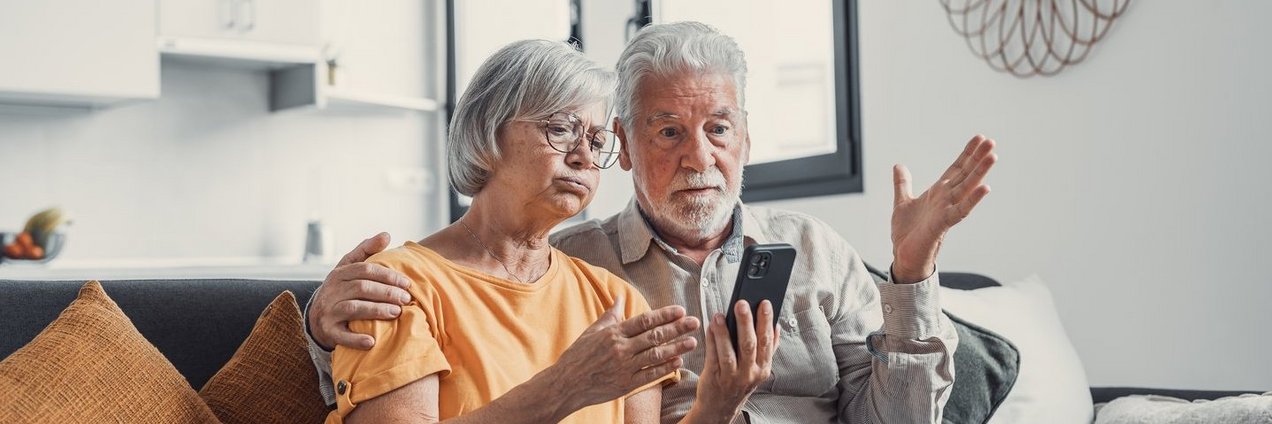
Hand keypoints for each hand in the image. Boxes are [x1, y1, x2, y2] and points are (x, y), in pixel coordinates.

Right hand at [308, 232, 413, 349]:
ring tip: (397, 312)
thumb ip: (367, 251)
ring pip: (353, 308)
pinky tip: (372, 341)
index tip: (407, 283)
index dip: (387, 275)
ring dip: (377, 310)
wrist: (318, 317)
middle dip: (386, 292)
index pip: (365, 270)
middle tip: (406, 298)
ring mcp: (328, 311)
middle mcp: (331, 291)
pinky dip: (356, 339)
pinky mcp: (328, 331)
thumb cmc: (342, 289)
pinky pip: (341, 336)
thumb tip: (386, 235)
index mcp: (339, 273)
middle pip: (361, 288)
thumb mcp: (349, 267)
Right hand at [549, 297, 700, 409]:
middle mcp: (621, 348)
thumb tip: (620, 297)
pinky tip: (678, 362)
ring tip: (692, 341)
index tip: (680, 310)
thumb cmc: (579, 356)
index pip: (644, 320)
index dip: (664, 315)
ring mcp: (624, 367)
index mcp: (614, 332)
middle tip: (694, 322)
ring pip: (656, 355)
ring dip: (676, 348)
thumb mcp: (593, 331)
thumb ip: (611, 314)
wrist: (566, 384)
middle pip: (654, 336)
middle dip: (677, 328)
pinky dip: (665, 368)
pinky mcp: (626, 384)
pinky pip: (650, 375)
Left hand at [691, 300, 778, 423]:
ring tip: (720, 315)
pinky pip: (713, 356)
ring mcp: (731, 377)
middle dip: (746, 322)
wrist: (720, 406)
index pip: (767, 342)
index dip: (766, 322)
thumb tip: (777, 326)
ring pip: (729, 352)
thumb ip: (769, 349)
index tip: (765, 303)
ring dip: (725, 332)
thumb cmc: (739, 383)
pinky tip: (711, 327)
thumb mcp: (758, 369)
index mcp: (763, 368)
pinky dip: (712, 340)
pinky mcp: (714, 377)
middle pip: (749, 345)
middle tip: (742, 303)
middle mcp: (749, 373)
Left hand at [891, 135, 996, 282]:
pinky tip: (985, 188)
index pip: (956, 169)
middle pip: (965, 174)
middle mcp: (946, 199)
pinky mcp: (943, 224)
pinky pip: (961, 210)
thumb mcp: (902, 202)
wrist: (903, 255)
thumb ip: (903, 184)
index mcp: (938, 192)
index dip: (967, 154)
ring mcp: (947, 210)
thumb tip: (899, 165)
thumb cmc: (907, 233)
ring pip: (967, 188)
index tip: (978, 138)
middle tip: (991, 141)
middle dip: (977, 158)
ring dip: (980, 172)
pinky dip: (972, 199)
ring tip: (992, 156)